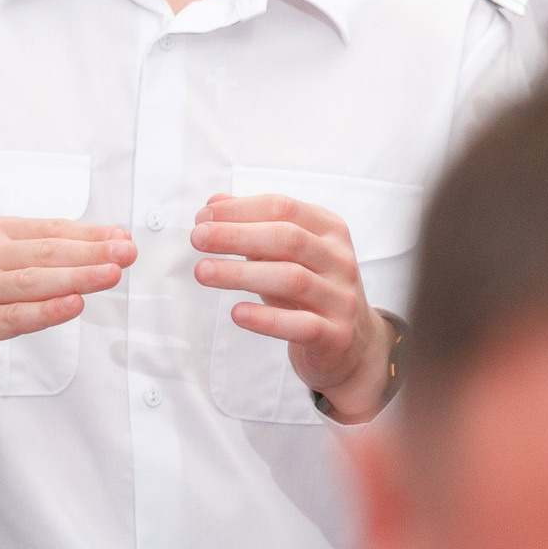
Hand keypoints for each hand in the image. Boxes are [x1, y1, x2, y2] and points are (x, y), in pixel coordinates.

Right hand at [0, 218, 134, 408]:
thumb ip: (43, 257)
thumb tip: (104, 249)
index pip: (49, 230)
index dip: (90, 235)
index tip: (123, 240)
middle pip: (46, 253)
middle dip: (91, 253)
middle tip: (127, 254)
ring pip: (34, 282)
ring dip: (77, 277)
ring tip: (111, 275)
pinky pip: (15, 316)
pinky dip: (47, 310)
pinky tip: (74, 305)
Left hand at [192, 194, 390, 421]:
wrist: (351, 345)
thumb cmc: (307, 290)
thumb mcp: (283, 255)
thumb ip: (252, 227)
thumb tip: (213, 204)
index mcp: (329, 231)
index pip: (284, 208)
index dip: (240, 210)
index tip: (202, 216)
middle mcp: (340, 260)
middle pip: (288, 239)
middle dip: (237, 235)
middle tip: (196, 238)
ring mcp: (342, 298)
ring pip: (293, 279)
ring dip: (240, 273)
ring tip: (202, 271)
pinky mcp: (337, 335)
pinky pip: (302, 324)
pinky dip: (266, 319)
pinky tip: (236, 313)